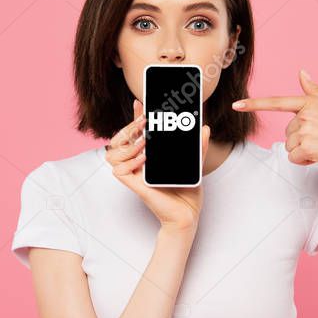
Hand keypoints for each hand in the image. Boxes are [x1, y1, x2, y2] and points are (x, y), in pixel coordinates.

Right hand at [104, 99, 210, 228]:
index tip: (140, 103)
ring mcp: (134, 175)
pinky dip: (129, 162)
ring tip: (145, 142)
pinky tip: (144, 159)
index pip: (136, 133)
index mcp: (148, 157)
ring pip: (112, 154)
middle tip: (145, 121)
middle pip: (118, 140)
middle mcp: (137, 164)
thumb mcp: (194, 164)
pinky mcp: (135, 186)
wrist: (188, 215)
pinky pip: (119, 170)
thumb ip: (198, 146)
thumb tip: (204, 128)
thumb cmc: (187, 192)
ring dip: (127, 144)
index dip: (135, 117)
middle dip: (128, 127)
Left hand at [232, 69, 317, 170]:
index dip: (254, 104)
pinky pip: (294, 158)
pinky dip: (305, 161)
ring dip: (303, 151)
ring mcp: (306, 130)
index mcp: (309, 102)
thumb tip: (301, 73)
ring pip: (289, 146)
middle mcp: (305, 114)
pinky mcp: (308, 147)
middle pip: (287, 132)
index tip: (236, 105)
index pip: (277, 102)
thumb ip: (314, 90)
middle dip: (301, 139)